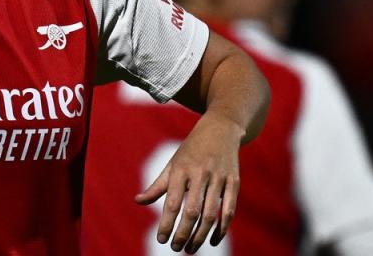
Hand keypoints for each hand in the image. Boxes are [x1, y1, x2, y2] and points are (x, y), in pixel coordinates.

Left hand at [134, 112, 242, 252]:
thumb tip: (138, 201)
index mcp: (181, 169)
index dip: (166, 223)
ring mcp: (219, 178)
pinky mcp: (234, 182)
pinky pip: (229, 210)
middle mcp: (200, 173)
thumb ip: (157, 185)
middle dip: (183, 233)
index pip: (172, 202)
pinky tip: (213, 240)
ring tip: (190, 248)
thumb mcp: (172, 163)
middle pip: (192, 211)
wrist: (220, 129)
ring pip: (211, 214)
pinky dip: (221, 228)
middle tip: (176, 248)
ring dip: (201, 235)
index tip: (161, 239)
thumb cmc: (191, 150)